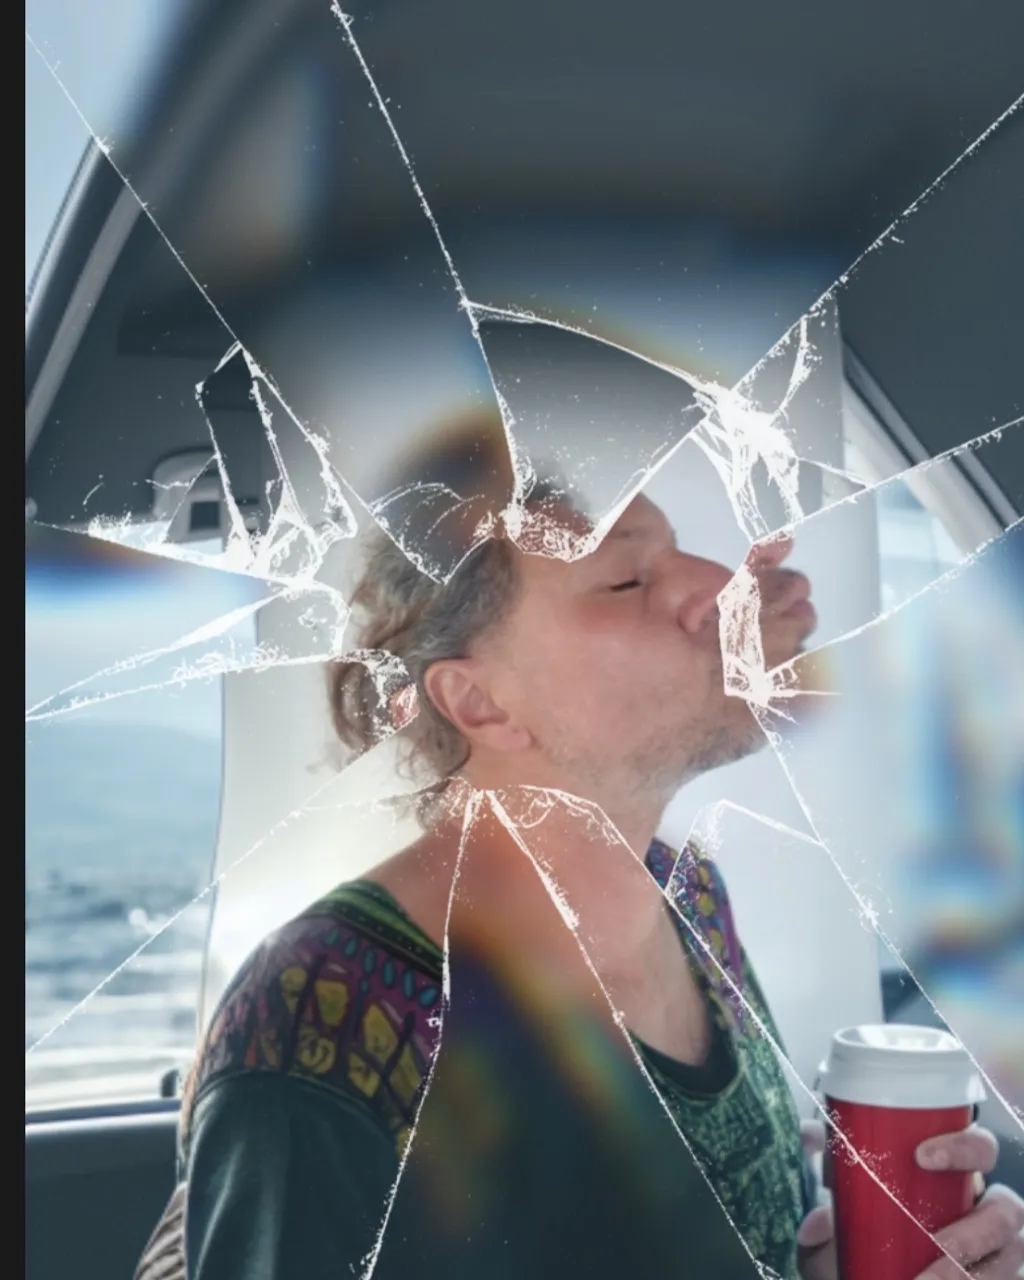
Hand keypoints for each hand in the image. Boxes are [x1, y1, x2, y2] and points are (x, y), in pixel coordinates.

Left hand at [795, 1120, 1023, 1279]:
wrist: (865, 1278)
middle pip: (1010, 1209)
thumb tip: (814, 1224)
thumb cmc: (863, 1247)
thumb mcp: (839, 1228)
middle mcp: (986, 1214)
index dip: (964, 1145)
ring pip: (1014, 1257)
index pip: (980, 1147)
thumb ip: (822, 1218)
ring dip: (971, 1272)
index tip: (921, 1156)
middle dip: (977, 1229)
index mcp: (953, 1179)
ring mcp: (1002, 1256)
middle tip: (936, 1246)